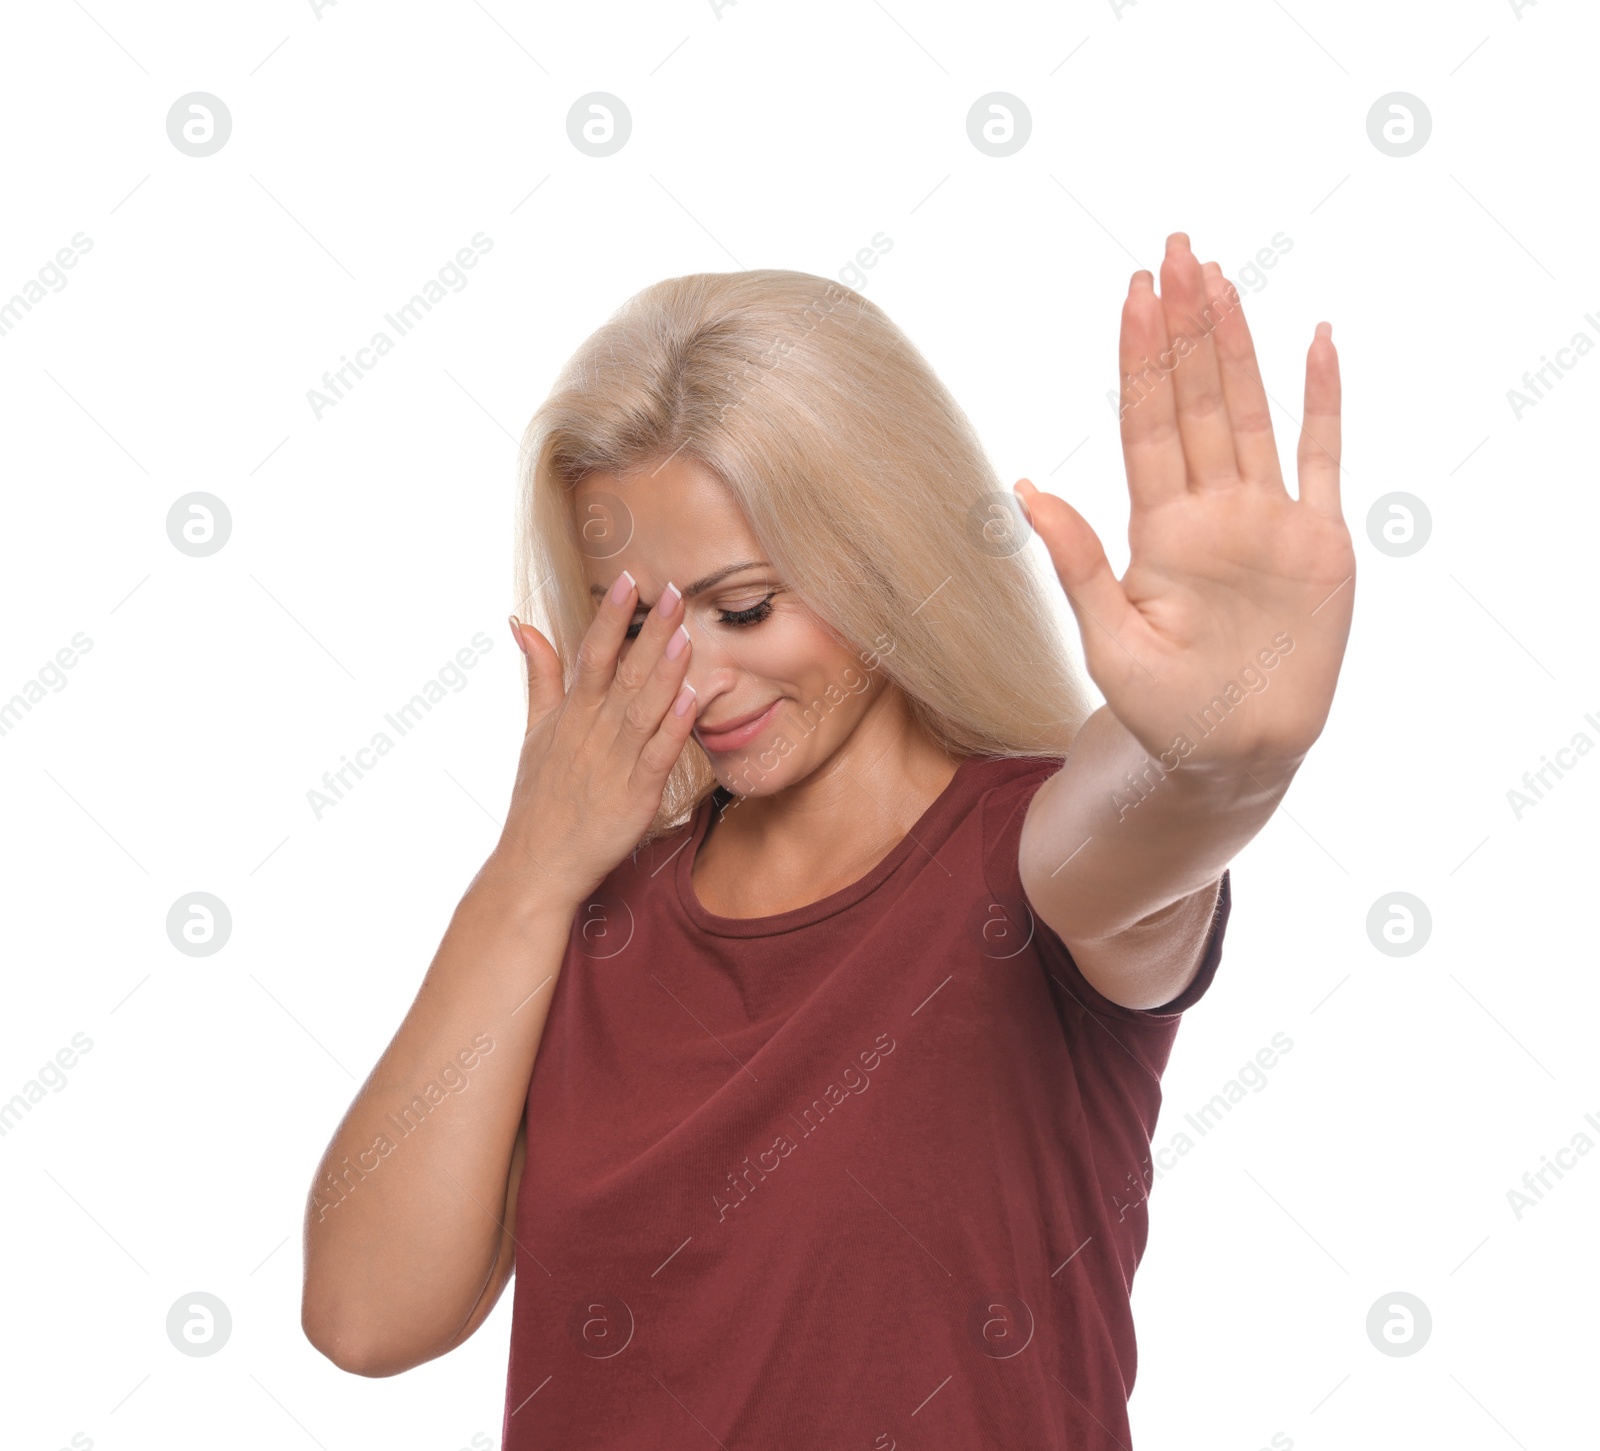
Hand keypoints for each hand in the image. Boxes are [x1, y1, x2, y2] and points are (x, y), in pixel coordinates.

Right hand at [495, 571, 699, 905]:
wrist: (536, 865)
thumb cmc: (538, 799)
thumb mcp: (533, 730)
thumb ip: (540, 676)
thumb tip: (524, 624)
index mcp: (571, 714)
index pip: (591, 654)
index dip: (610, 617)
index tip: (627, 579)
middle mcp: (592, 732)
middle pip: (623, 673)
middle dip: (649, 632)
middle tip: (674, 591)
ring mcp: (614, 763)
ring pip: (643, 708)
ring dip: (665, 671)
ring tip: (686, 635)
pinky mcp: (635, 795)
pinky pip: (658, 754)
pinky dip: (673, 726)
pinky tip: (690, 698)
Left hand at [1014, 231, 1354, 774]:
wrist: (1231, 755)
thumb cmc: (1160, 709)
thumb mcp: (1109, 640)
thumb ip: (1078, 563)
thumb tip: (1026, 488)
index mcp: (1159, 528)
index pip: (1147, 423)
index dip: (1143, 358)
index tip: (1133, 293)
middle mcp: (1212, 510)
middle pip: (1195, 400)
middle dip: (1185, 325)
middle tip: (1174, 249)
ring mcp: (1268, 520)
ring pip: (1249, 412)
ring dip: (1238, 345)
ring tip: (1221, 277)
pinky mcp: (1319, 542)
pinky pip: (1324, 456)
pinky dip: (1322, 401)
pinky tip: (1318, 341)